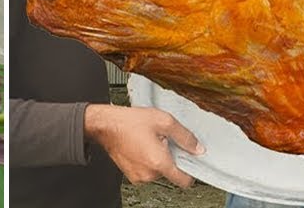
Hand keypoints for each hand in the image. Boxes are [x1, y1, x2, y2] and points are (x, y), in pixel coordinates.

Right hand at [84, 104, 203, 187]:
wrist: (105, 125)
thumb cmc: (129, 122)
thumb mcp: (163, 121)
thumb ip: (184, 136)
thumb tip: (198, 148)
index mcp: (159, 162)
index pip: (184, 181)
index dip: (191, 171)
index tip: (190, 160)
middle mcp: (149, 174)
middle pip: (171, 172)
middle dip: (171, 157)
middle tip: (163, 141)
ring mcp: (139, 176)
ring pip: (159, 171)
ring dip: (159, 158)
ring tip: (150, 141)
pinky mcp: (131, 175)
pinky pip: (147, 170)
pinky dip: (148, 160)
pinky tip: (142, 146)